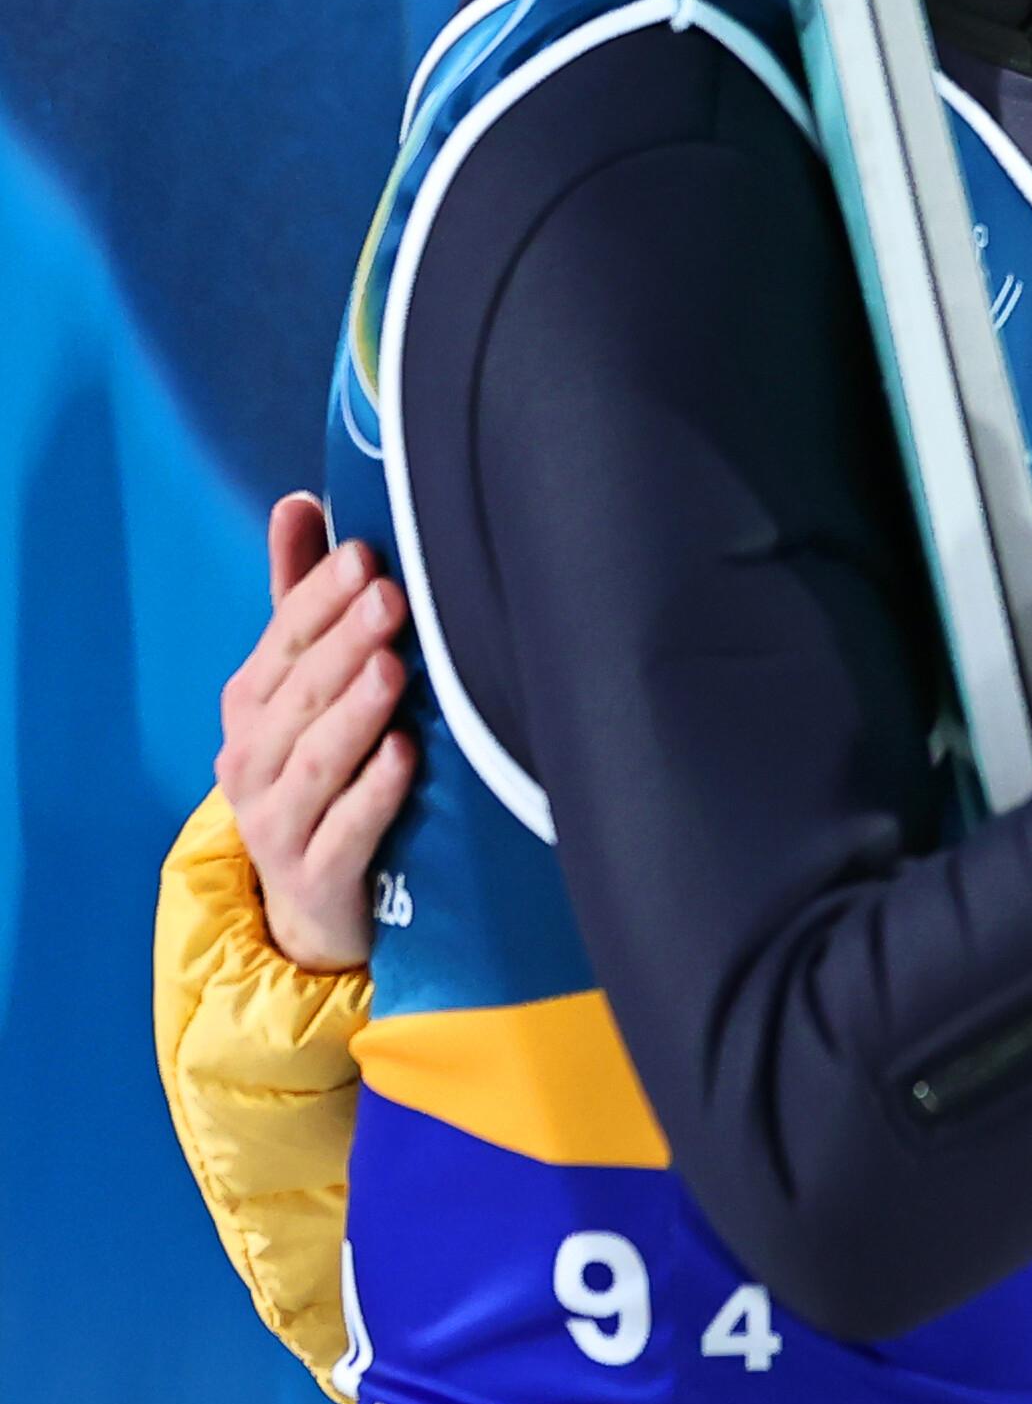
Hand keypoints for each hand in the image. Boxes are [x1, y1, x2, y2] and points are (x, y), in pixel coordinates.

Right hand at [214, 494, 414, 971]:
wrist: (313, 904)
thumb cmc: (320, 774)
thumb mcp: (305, 688)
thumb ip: (300, 599)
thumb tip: (300, 499)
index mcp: (252, 709)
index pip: (281, 644)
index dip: (317, 599)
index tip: (365, 555)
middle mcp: (252, 761)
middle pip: (297, 696)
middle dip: (343, 643)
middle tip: (392, 595)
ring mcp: (277, 823)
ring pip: (315, 761)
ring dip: (355, 712)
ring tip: (396, 668)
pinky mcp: (315, 876)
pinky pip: (344, 831)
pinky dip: (373, 793)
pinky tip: (406, 757)